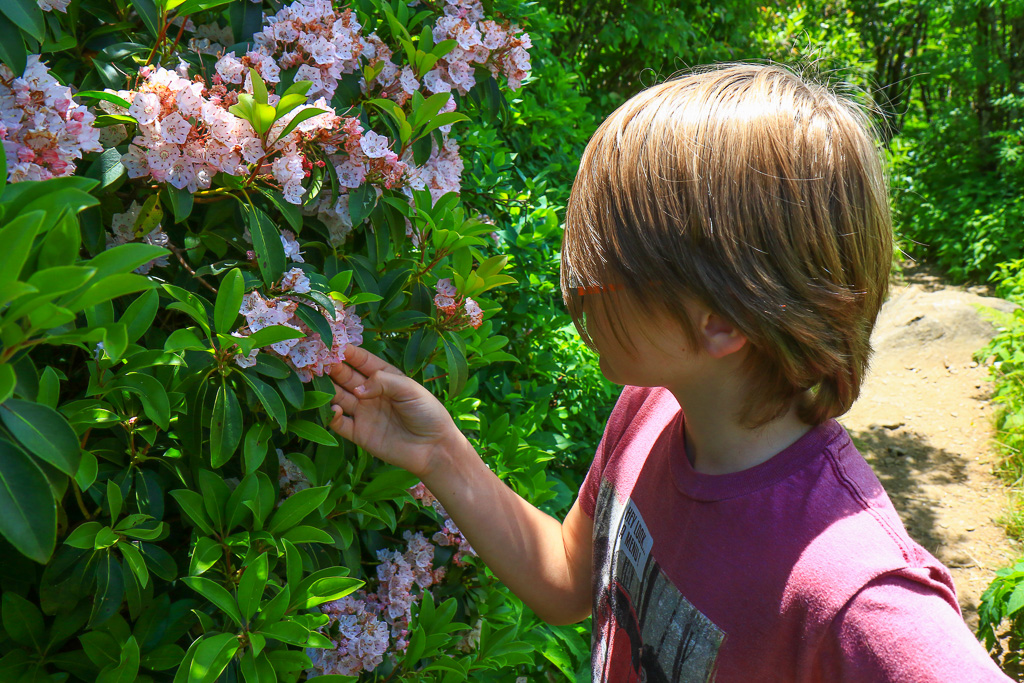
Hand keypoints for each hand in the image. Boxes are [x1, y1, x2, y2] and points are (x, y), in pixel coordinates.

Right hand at [327, 344, 459, 478]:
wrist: (434, 448)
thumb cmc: (427, 413)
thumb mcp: (409, 389)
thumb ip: (383, 382)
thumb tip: (357, 388)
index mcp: (385, 377)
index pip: (361, 361)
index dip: (347, 352)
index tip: (332, 344)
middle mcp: (371, 393)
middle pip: (346, 377)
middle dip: (332, 367)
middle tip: (317, 360)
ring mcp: (364, 413)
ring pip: (338, 397)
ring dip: (327, 389)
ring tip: (316, 381)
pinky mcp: (359, 433)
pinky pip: (339, 423)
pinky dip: (332, 416)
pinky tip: (334, 408)